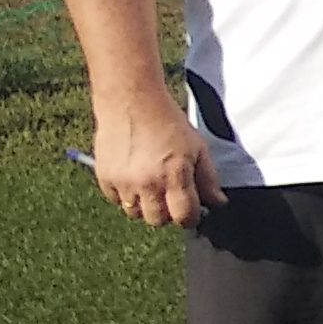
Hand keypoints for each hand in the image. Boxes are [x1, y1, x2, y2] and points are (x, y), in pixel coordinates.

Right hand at [87, 92, 223, 229]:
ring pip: (135, 213)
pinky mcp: (104, 177)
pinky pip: (115, 200)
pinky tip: (133, 177)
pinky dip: (125, 195)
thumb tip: (218, 202)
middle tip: (170, 197)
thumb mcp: (198, 148)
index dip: (191, 217)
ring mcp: (123, 182)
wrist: (131, 102)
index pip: (184, 217)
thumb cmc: (167, 122)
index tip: (191, 212)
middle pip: (157, 220)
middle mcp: (147, 184)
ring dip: (145, 206)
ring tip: (151, 185)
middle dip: (167, 213)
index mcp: (174, 176)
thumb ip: (208, 179)